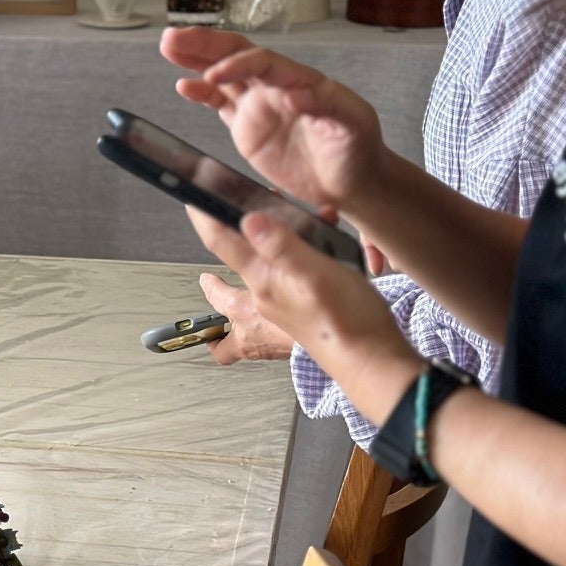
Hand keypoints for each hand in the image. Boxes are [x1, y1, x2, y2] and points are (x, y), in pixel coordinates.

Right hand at [162, 26, 390, 212]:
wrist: (351, 181)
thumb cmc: (359, 150)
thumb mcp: (354, 125)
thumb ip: (328, 106)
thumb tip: (296, 94)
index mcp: (301, 80)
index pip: (264, 62)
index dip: (236, 65)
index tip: (212, 75)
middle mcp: (276, 86)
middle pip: (237, 55)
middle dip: (205, 44)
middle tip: (173, 37)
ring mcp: (260, 105)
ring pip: (222, 74)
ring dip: (195, 59)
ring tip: (168, 47)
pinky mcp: (248, 127)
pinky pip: (220, 103)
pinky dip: (200, 94)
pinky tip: (182, 86)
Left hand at [185, 206, 418, 414]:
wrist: (372, 360)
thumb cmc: (346, 320)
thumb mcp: (313, 273)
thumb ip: (280, 246)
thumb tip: (247, 220)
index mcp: (260, 284)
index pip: (221, 246)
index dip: (205, 221)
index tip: (193, 205)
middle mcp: (263, 302)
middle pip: (224, 299)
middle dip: (214, 288)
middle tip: (207, 278)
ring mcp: (281, 314)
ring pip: (251, 299)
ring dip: (246, 286)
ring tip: (253, 273)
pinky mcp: (301, 319)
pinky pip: (279, 302)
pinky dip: (283, 285)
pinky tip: (305, 272)